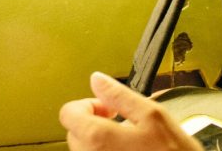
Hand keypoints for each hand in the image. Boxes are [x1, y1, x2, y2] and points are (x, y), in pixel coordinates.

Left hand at [60, 73, 200, 150]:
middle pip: (75, 133)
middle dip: (94, 123)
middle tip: (120, 122)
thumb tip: (98, 80)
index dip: (89, 104)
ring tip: (128, 142)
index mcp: (99, 138)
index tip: (108, 107)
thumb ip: (120, 94)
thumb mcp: (153, 116)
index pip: (68, 113)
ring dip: (101, 142)